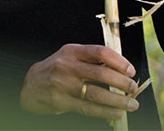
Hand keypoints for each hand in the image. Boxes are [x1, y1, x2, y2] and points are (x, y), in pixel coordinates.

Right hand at [20, 44, 138, 120]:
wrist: (30, 85)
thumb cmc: (57, 70)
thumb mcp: (69, 57)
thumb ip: (91, 60)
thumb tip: (122, 70)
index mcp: (71, 51)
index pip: (100, 52)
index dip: (119, 62)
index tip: (131, 71)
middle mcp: (66, 66)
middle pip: (101, 74)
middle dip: (122, 82)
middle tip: (133, 88)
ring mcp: (62, 85)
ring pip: (97, 93)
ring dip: (118, 100)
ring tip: (132, 104)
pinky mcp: (61, 101)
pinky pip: (88, 108)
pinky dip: (106, 111)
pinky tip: (117, 113)